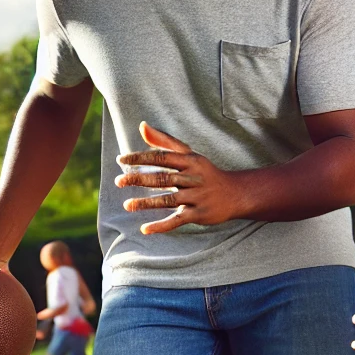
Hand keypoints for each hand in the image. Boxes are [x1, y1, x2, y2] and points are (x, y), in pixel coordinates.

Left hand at [114, 122, 244, 233]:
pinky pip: (177, 220)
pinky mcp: (199, 214)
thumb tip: (142, 126)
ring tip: (126, 205)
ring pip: (168, 200)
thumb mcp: (189, 154)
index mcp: (190, 161)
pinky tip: (144, 228)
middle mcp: (193, 178)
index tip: (121, 161)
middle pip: (162, 178)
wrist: (235, 194)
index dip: (140, 158)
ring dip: (146, 203)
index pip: (161, 157)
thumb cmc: (205, 172)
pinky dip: (161, 226)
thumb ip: (164, 141)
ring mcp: (196, 197)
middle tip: (118, 181)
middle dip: (139, 179)